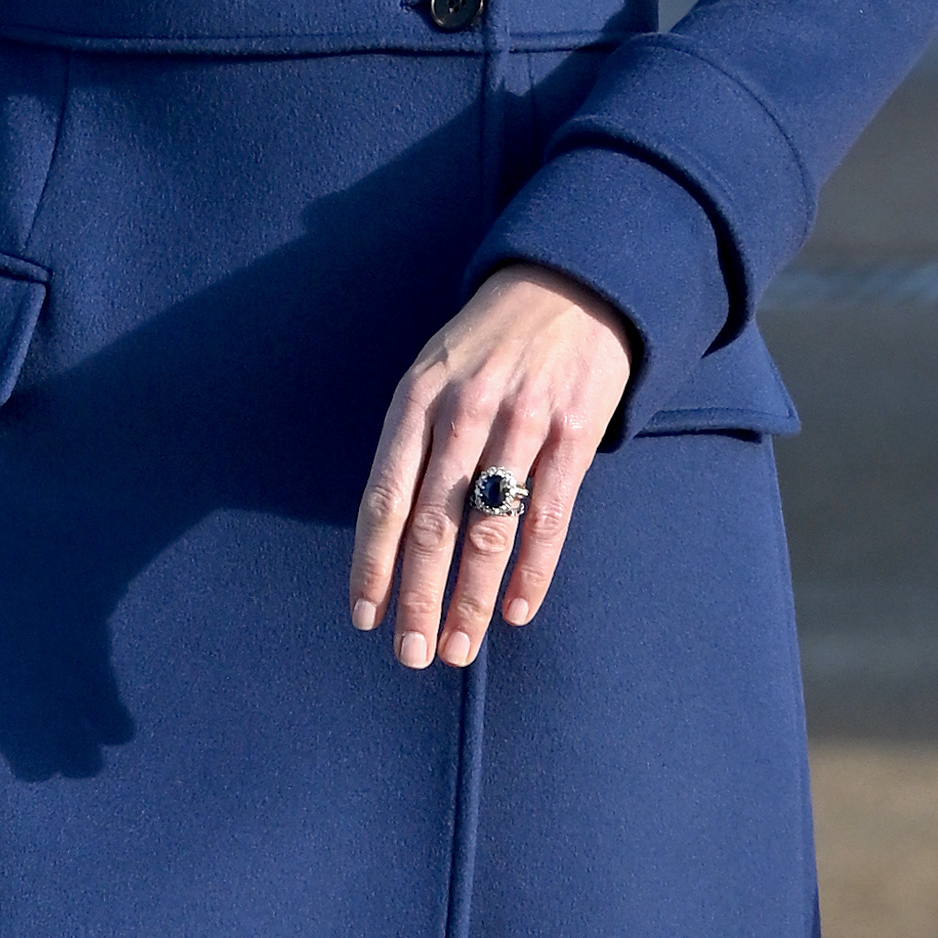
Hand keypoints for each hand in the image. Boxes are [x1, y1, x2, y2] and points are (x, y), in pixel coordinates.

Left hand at [350, 266, 637, 670]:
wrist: (570, 284)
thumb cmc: (491, 342)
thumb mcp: (434, 372)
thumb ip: (415, 442)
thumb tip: (393, 534)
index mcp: (417, 399)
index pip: (385, 496)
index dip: (372, 563)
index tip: (365, 617)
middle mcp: (465, 412)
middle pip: (432, 524)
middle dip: (417, 597)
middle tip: (410, 654)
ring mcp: (522, 422)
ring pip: (489, 529)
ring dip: (471, 598)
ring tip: (459, 647)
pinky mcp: (573, 432)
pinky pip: (548, 516)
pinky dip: (532, 570)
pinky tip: (517, 611)